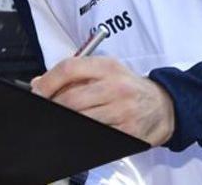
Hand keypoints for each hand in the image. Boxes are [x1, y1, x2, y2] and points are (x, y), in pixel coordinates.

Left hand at [31, 55, 175, 146]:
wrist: (163, 105)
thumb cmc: (129, 87)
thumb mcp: (106, 71)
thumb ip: (74, 74)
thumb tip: (40, 83)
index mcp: (108, 66)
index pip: (70, 68)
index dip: (48, 82)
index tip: (38, 92)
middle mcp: (116, 86)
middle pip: (71, 98)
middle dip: (53, 106)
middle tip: (47, 109)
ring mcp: (123, 110)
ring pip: (81, 119)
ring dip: (66, 121)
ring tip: (64, 118)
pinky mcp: (128, 131)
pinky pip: (96, 134)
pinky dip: (84, 132)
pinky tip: (83, 128)